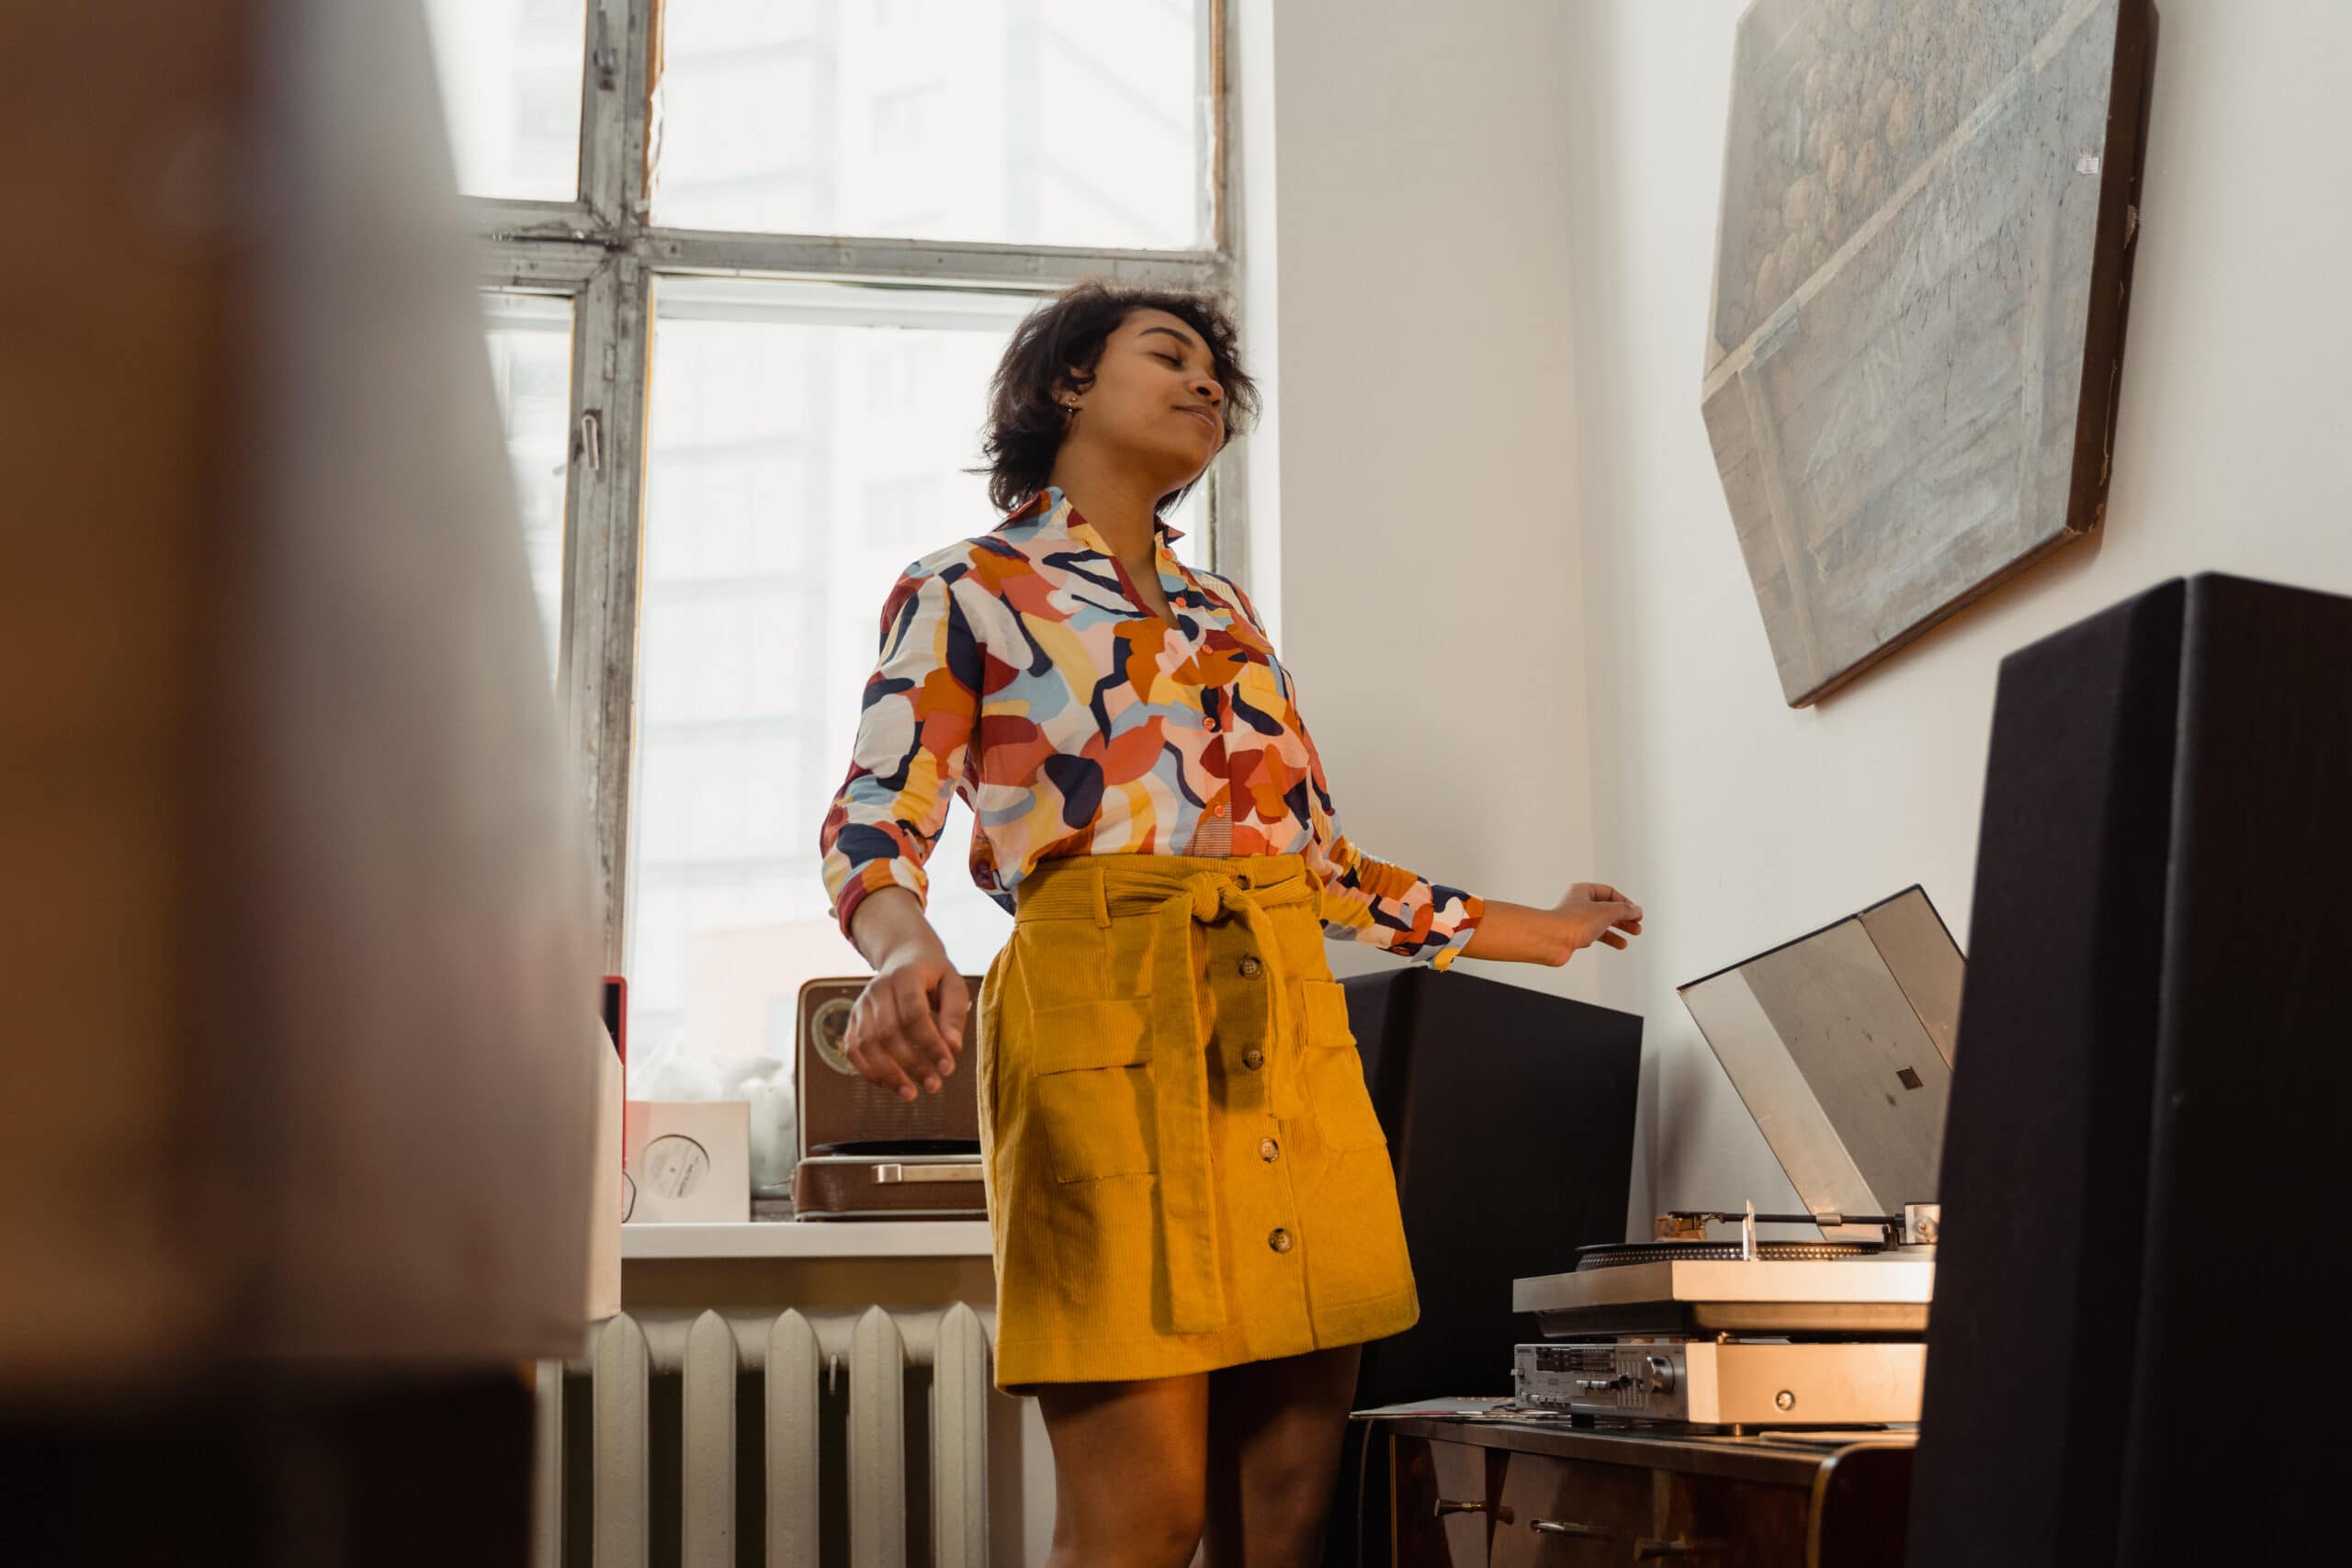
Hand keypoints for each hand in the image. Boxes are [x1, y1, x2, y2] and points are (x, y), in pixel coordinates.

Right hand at [845, 945, 969, 1100]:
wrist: (904, 956)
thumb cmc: (934, 975)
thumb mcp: (953, 985)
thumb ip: (955, 1014)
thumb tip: (953, 1047)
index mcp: (905, 975)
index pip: (914, 1013)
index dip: (930, 1044)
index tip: (948, 1067)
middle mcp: (877, 989)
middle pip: (888, 1033)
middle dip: (912, 1064)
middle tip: (935, 1085)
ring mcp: (860, 1004)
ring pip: (866, 1045)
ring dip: (888, 1074)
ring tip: (911, 1094)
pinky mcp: (853, 1020)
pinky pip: (853, 1050)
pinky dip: (869, 1071)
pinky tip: (891, 1085)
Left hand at [1550, 882, 1643, 960]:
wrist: (1551, 940)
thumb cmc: (1571, 922)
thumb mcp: (1605, 911)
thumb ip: (1624, 910)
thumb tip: (1636, 909)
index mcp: (1582, 891)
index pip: (1609, 892)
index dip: (1625, 902)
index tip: (1636, 912)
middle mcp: (1578, 904)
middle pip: (1607, 908)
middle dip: (1624, 916)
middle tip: (1637, 925)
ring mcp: (1576, 920)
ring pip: (1602, 922)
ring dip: (1619, 928)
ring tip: (1632, 934)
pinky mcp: (1574, 935)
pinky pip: (1595, 934)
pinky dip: (1608, 938)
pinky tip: (1618, 943)